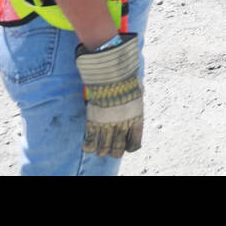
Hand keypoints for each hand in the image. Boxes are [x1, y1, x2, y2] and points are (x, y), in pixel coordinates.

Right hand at [74, 33, 143, 156]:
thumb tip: (136, 91)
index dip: (130, 146)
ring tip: (100, 151)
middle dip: (114, 151)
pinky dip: (89, 145)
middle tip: (111, 151)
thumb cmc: (126, 77)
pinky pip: (90, 139)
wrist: (113, 73)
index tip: (127, 147)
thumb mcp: (137, 89)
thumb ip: (136, 97)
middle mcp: (123, 125)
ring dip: (102, 150)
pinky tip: (88, 147)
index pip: (135, 141)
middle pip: (118, 147)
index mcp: (136, 118)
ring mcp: (108, 124)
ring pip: (104, 147)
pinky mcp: (94, 121)